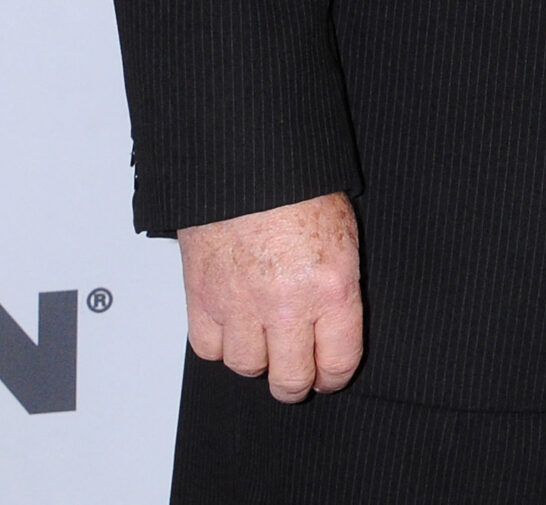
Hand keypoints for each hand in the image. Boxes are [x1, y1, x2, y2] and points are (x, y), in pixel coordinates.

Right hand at [178, 192, 363, 400]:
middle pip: (289, 379)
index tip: (329, 376)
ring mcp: (239, 305)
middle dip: (296, 382)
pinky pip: (208, 348)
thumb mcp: (343, 234)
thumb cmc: (299, 188)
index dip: (334, 376)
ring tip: (265, 340)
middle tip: (297, 374)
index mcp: (330, 287)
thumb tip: (334, 324)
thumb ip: (338, 285)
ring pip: (246, 367)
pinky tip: (233, 326)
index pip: (337, 362)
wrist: (249, 162)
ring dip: (257, 358)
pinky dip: (220, 343)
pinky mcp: (202, 298)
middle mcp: (285, 304)